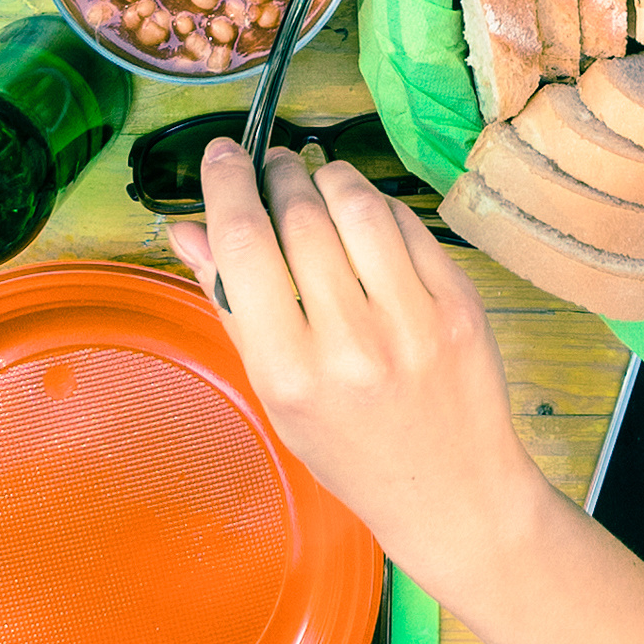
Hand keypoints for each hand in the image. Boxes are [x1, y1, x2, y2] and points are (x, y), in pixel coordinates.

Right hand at [165, 142, 548, 588]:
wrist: (449, 490)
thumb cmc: (350, 449)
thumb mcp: (275, 392)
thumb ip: (232, 305)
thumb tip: (185, 228)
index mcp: (290, 371)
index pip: (245, 244)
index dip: (227, 184)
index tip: (222, 153)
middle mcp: (349, 342)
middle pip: (300, 214)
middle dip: (278, 173)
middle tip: (271, 168)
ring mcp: (412, 320)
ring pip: (357, 203)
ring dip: (327, 177)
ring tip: (315, 182)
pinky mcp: (458, 302)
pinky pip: (408, 222)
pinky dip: (376, 205)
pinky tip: (363, 218)